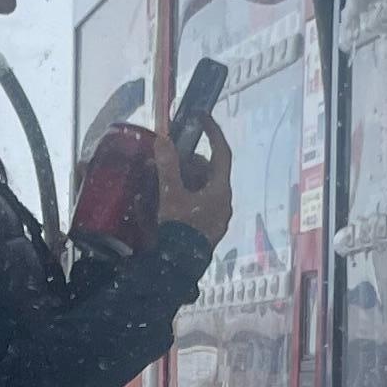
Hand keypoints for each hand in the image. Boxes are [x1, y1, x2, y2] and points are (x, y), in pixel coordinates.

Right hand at [152, 117, 233, 251]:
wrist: (178, 268)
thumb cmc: (179, 228)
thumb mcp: (171, 194)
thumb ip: (168, 166)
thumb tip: (164, 139)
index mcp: (220, 190)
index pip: (221, 153)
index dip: (213, 133)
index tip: (201, 118)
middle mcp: (223, 202)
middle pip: (208, 171)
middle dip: (189, 162)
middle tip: (168, 158)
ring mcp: (217, 217)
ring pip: (202, 188)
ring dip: (185, 179)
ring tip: (163, 179)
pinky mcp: (207, 229)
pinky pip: (198, 203)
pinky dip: (185, 195)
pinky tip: (168, 199)